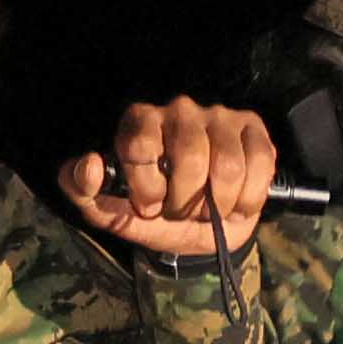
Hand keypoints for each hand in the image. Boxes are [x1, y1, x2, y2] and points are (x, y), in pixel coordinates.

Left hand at [60, 93, 286, 262]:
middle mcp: (179, 110)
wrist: (203, 234)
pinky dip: (248, 198)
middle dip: (186, 200)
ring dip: (218, 205)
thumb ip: (83, 190)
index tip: (149, 205)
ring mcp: (219, 116)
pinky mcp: (253, 129)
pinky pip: (259, 165)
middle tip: (181, 211)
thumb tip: (89, 164)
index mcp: (140, 122)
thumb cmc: (156, 215)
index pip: (140, 144)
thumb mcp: (111, 212)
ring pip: (227, 166)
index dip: (146, 186)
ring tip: (209, 210)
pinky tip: (236, 203)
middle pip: (190, 156)